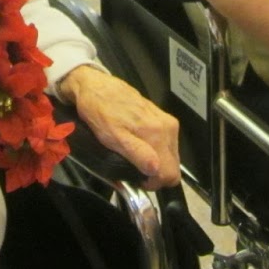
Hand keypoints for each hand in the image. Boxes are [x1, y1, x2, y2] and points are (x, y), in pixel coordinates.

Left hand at [58, 65, 180, 188]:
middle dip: (156, 173)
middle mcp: (168, 127)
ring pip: (170, 155)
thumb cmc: (100, 113)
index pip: (171, 174)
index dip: (155, 183)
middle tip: (134, 169)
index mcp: (158, 134)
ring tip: (135, 155)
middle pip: (173, 165)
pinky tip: (138, 143)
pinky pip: (166, 143)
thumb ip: (137, 154)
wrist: (95, 86)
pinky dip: (155, 149)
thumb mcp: (113, 138)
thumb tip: (156, 169)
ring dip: (156, 161)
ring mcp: (166, 120)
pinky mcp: (162, 116)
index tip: (139, 180)